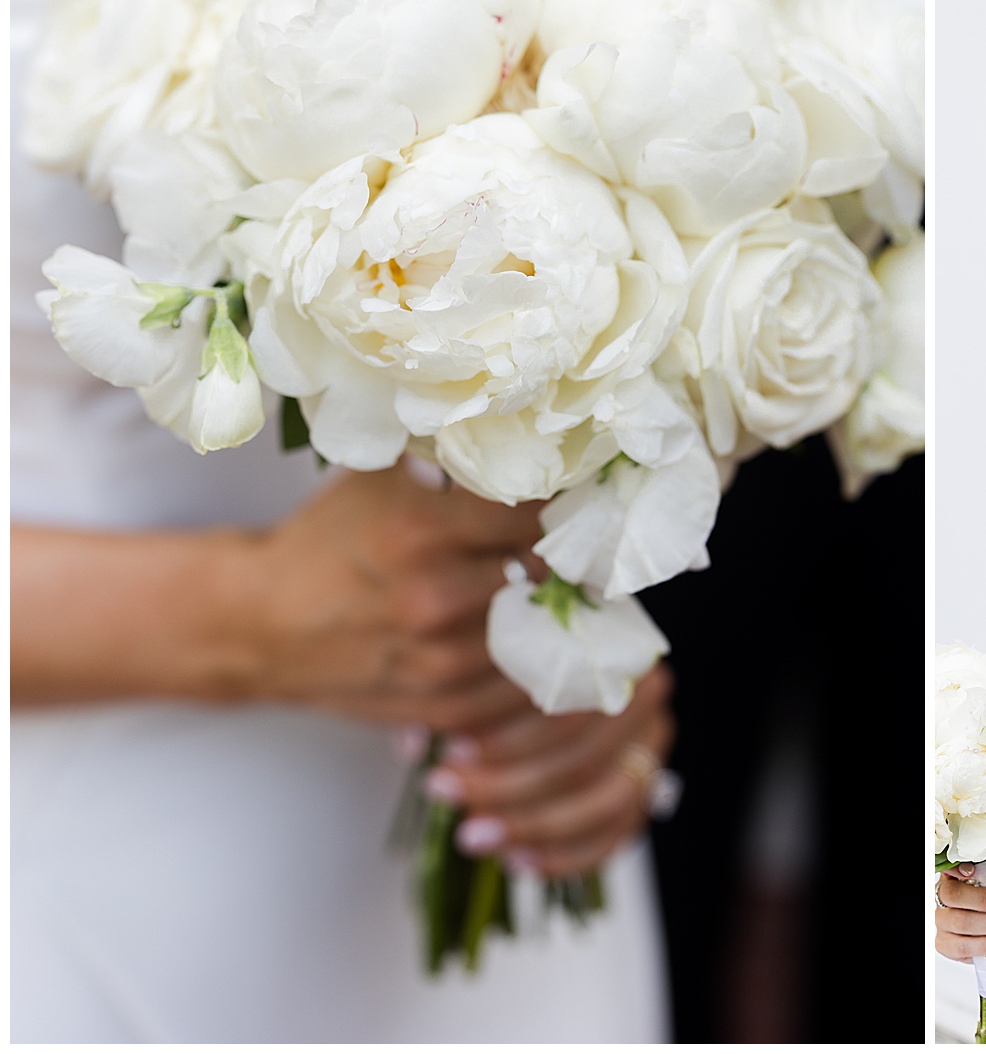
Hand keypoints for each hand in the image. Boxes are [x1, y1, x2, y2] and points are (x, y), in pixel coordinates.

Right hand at [223, 459, 543, 732]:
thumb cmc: (328, 540)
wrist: (260, 624)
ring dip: (558, 607)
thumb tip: (526, 429)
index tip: (573, 491)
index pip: (533, 507)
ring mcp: (442, 661)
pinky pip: (528, 687)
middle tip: (576, 539)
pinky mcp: (447, 705)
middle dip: (564, 552)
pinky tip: (540, 636)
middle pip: (549, 569)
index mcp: (418, 531)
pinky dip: (543, 662)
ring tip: (559, 584)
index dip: (561, 497)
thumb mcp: (379, 478)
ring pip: (546, 629)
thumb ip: (450, 458)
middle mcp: (434, 599)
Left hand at [421, 663, 675, 876]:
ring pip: (603, 800)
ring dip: (533, 825)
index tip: (449, 755)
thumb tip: (415, 744)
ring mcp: (651, 745)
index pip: (564, 703)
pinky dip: (566, 855)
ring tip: (473, 837)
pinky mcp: (648, 789)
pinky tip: (516, 859)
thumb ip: (462, 703)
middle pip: (582, 755)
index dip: (505, 737)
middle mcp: (642, 695)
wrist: (558, 686)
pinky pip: (616, 834)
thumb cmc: (505, 674)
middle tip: (450, 798)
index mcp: (609, 651)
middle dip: (507, 787)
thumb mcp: (485, 673)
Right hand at [933, 858, 985, 961]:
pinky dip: (983, 945)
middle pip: (953, 895)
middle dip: (983, 900)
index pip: (948, 866)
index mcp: (958, 872)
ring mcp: (943, 920)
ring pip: (958, 922)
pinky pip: (960, 947)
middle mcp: (945, 893)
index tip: (973, 873)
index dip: (956, 869)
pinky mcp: (947, 944)